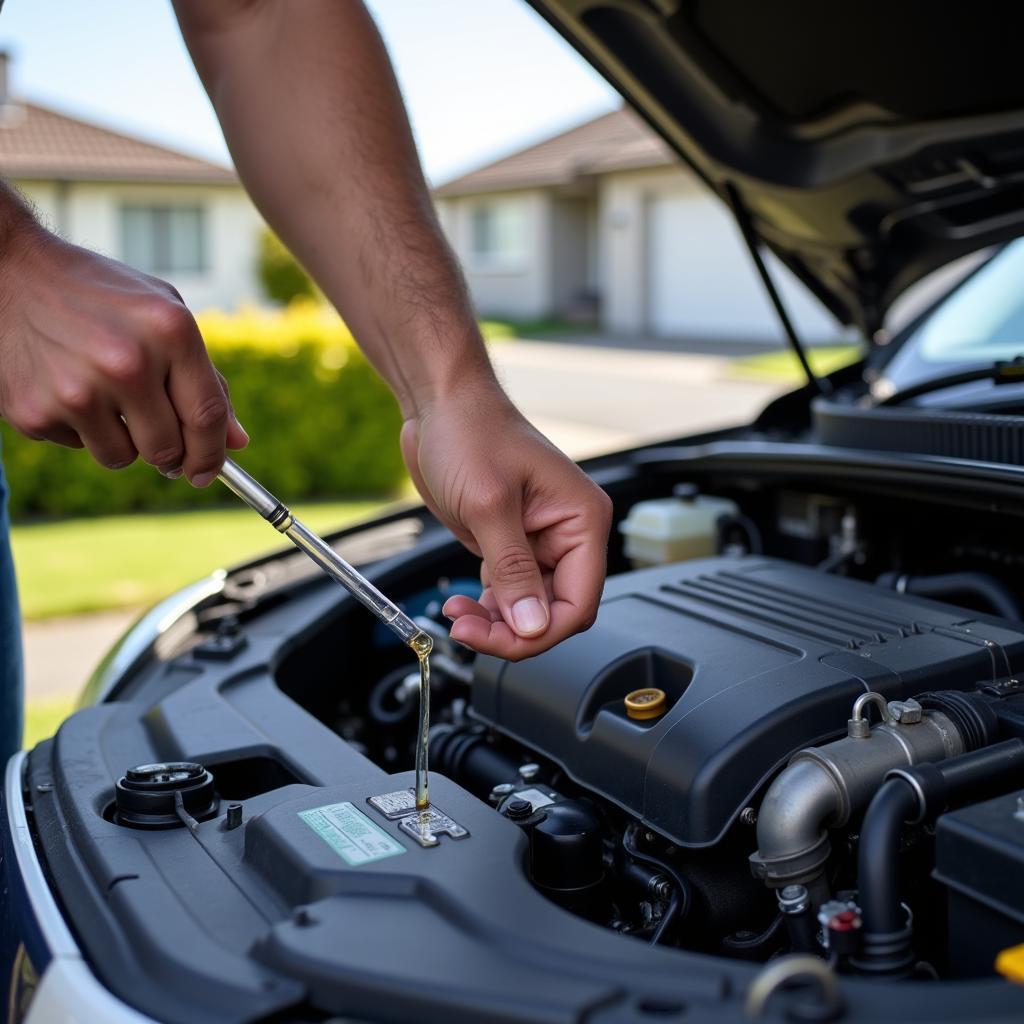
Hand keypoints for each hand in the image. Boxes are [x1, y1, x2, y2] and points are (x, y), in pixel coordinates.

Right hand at [0, 222, 246, 483]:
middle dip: (170, 456)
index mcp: (170, 332)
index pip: (207, 417)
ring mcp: (78, 389)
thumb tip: (237, 442)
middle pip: (168, 450)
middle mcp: (127, 362)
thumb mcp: (164, 316)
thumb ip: (206, 380)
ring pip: (122, 458)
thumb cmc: (100, 295)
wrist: (9, 273)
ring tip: (105, 398)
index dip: (214, 455)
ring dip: (123, 443)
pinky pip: (77, 446)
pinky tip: (66, 386)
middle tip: (162, 445)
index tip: (209, 472)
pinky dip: (79, 429)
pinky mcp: (36, 411)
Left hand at [401, 379, 611, 659]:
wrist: (439, 402)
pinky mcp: (509, 543)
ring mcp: (537, 540)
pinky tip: (460, 603)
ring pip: (529, 607)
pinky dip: (486, 606)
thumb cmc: (470, 430)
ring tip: (458, 617)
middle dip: (514, 629)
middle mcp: (567, 533)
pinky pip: (508, 592)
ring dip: (495, 622)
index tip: (502, 639)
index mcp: (582, 519)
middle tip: (469, 630)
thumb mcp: (488, 504)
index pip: (579, 601)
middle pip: (555, 610)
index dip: (542, 630)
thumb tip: (532, 625)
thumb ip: (512, 570)